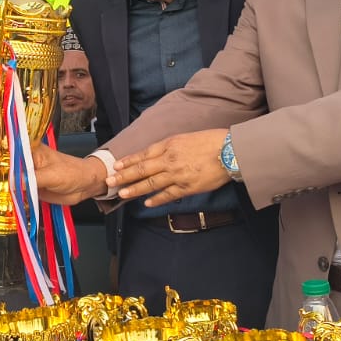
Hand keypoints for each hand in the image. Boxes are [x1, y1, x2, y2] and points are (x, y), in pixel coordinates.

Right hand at [0, 144, 107, 205]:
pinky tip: (3, 201)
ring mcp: (25, 175)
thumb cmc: (72, 172)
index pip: (7, 152)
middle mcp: (25, 161)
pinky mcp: (28, 187)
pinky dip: (7, 196)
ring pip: (6, 180)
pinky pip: (14, 191)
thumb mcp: (53, 175)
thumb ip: (32, 179)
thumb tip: (13, 184)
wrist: (84, 185)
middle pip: (2, 166)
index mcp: (30, 150)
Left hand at [113, 128, 231, 206]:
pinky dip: (157, 199)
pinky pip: (168, 194)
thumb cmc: (211, 141)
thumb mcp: (186, 137)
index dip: (128, 161)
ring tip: (123, 194)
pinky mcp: (187, 187)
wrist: (230, 151)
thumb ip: (171, 146)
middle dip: (124, 175)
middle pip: (142, 169)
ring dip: (135, 189)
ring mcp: (178, 174)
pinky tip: (147, 203)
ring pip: (151, 183)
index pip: (144, 154)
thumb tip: (158, 154)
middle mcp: (170, 159)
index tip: (116, 165)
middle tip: (110, 181)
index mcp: (170, 145)